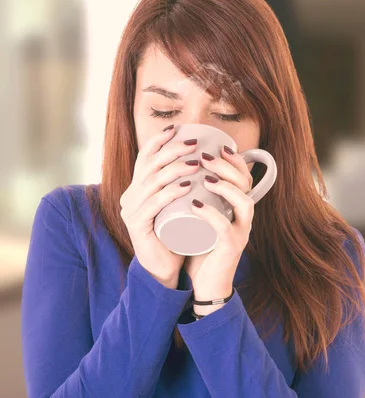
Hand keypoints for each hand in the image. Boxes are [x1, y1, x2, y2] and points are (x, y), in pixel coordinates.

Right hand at [120, 124, 200, 287]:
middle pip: (150, 165)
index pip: (144, 158)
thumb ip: (180, 186)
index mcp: (136, 188)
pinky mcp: (136, 225)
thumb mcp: (176, 205)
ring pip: (153, 182)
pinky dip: (171, 192)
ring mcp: (130, 211)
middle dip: (172, 150)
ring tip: (196, 163)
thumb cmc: (174, 235)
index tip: (177, 129)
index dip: (159, 141)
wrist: (164, 268)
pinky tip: (188, 186)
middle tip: (194, 144)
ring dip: (176, 169)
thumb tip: (202, 159)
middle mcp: (129, 196)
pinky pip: (154, 204)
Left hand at [183, 146, 253, 294]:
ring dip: (226, 187)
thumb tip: (177, 175)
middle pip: (247, 185)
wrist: (205, 284)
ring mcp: (240, 233)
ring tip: (205, 178)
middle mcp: (243, 218)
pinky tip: (196, 205)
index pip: (244, 177)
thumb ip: (195, 200)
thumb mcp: (199, 219)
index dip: (234, 160)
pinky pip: (226, 228)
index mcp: (236, 208)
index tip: (216, 147)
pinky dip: (211, 214)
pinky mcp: (231, 249)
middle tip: (206, 158)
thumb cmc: (200, 250)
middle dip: (228, 167)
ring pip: (244, 203)